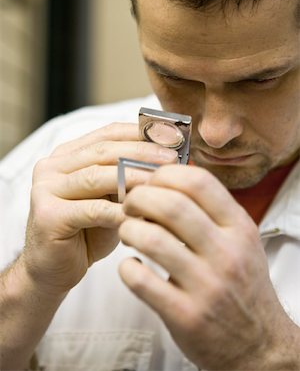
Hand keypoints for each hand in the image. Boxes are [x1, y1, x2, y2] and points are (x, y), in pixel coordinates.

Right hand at [23, 123, 177, 295]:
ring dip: (134, 178)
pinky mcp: (48, 215)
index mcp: (67, 155)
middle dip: (141, 152)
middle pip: (104, 151)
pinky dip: (121, 211)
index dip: (141, 133)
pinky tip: (143, 214)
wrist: (53, 271)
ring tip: (162, 183)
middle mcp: (52, 166)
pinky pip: (94, 209)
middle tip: (172, 158)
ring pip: (98, 176)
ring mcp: (45, 189)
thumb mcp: (111, 199)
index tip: (172, 137)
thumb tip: (171, 161)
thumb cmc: (87, 233)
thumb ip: (128, 178)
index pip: (107, 133)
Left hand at [119, 164, 299, 369]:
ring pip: (151, 239)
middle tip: (130, 205)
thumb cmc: (241, 283)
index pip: (198, 181)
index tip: (151, 183)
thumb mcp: (241, 239)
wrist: (258, 343)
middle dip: (139, 198)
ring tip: (129, 233)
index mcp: (239, 227)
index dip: (164, 174)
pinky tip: (133, 266)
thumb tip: (166, 179)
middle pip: (170, 204)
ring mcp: (207, 286)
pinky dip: (127, 267)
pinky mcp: (186, 315)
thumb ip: (211, 210)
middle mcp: (226, 253)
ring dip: (129, 229)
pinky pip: (140, 280)